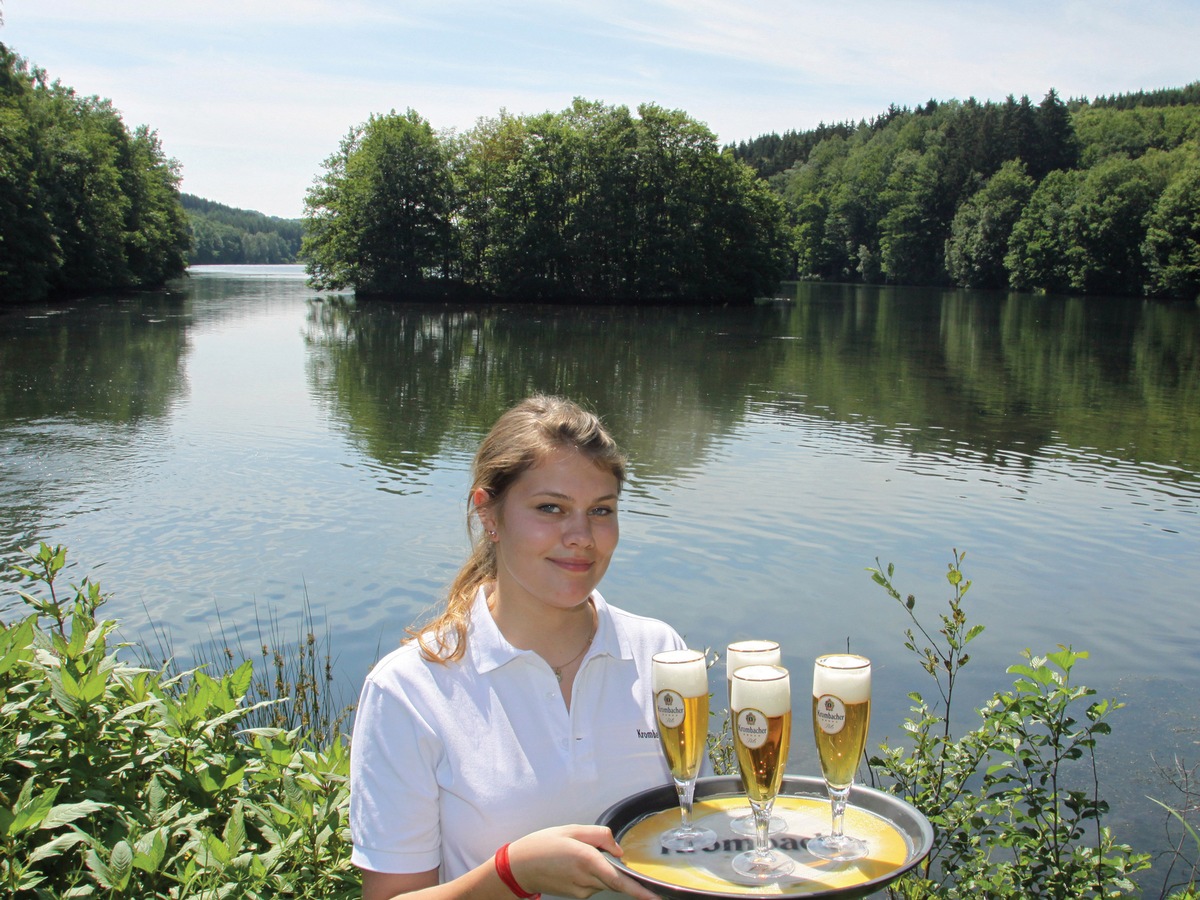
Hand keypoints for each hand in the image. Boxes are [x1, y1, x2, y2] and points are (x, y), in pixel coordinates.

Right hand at [506, 824, 659, 898]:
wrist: (519, 867)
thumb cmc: (543, 845)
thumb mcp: (572, 829)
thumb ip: (600, 836)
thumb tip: (619, 851)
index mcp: (586, 859)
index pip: (619, 880)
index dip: (639, 891)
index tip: (656, 898)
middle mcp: (586, 879)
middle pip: (615, 879)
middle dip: (619, 870)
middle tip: (598, 854)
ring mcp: (581, 891)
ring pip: (605, 881)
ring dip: (602, 869)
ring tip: (578, 855)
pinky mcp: (578, 895)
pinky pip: (595, 884)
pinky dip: (593, 873)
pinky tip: (574, 864)